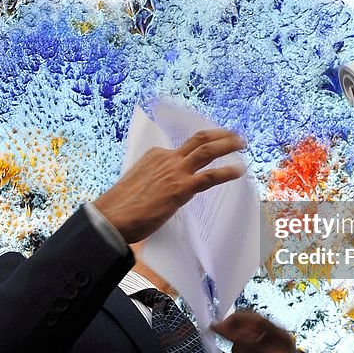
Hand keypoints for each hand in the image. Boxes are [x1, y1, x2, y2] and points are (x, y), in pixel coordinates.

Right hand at [93, 129, 245, 243]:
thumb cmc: (121, 207)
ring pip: (207, 150)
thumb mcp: (139, 184)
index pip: (182, 148)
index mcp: (154, 155)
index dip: (200, 147)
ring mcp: (175, 171)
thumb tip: (164, 191)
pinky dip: (227, 171)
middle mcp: (166, 158)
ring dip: (227, 144)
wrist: (111, 217)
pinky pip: (210, 176)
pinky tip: (239, 171)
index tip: (211, 147)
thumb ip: (155, 182)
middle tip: (234, 135)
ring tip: (242, 144)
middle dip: (220, 134)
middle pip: (199, 139)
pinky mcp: (181, 188)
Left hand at [211, 312, 309, 352]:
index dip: (237, 318)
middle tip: (214, 328)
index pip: (258, 322)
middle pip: (245, 339)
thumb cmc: (281, 351)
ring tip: (227, 342)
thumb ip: (257, 326)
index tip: (222, 318)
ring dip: (228, 346)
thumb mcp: (277, 335)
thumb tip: (228, 320)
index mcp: (283, 338)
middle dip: (225, 332)